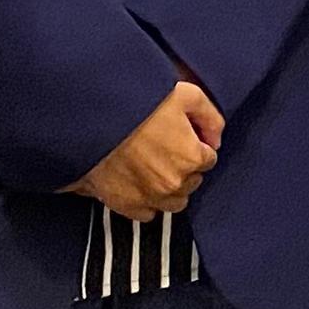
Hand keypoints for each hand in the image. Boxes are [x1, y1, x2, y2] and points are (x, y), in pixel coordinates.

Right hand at [69, 80, 221, 221]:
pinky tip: (139, 182)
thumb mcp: (186, 94)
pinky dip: (147, 202)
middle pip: (192, 181)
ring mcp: (149, 198)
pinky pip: (147, 213)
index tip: (181, 136)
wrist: (93, 118)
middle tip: (165, 148)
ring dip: (169, 188)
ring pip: (173, 202)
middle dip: (184, 167)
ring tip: (154, 167)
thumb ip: (210, 118)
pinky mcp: (126, 206)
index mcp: (191, 158)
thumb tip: (215, 140)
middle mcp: (174, 184)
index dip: (195, 145)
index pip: (208, 158)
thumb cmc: (139, 103)